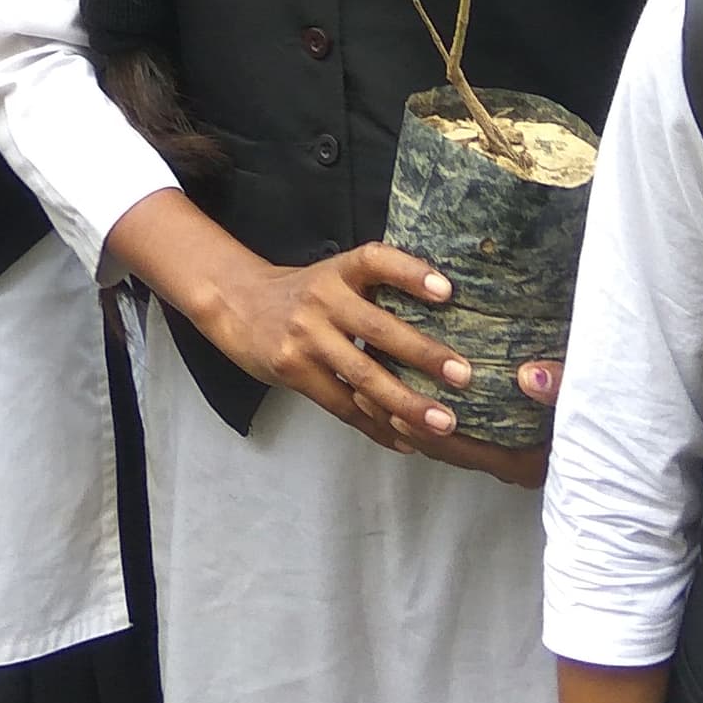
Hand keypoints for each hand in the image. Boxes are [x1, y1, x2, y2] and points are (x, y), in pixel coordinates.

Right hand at [193, 240, 550, 482]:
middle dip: (423, 354)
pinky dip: (376, 426)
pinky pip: (342, 405)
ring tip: (443, 423)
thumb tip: (448, 314)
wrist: (238, 306)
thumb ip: (376, 290)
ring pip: (362, 376)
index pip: (376, 261)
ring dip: (406, 403)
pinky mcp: (293, 371)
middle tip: (464, 376)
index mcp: (340, 271)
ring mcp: (306, 337)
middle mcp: (323, 299)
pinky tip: (406, 442)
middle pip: (377, 329)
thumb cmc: (305, 294)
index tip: (447, 290)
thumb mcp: (335, 277)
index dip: (410, 273)